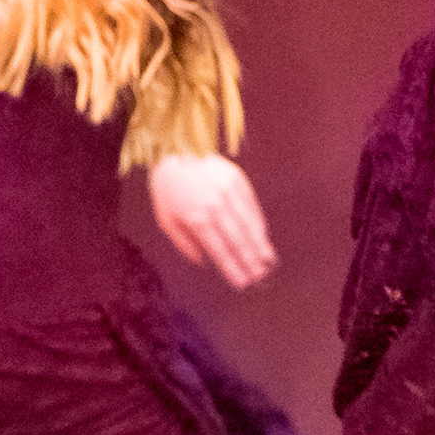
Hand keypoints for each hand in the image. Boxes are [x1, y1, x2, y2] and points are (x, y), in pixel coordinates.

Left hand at [149, 152, 276, 287]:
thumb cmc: (169, 190)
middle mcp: (215, 206)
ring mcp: (228, 191)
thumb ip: (186, 245)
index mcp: (196, 218)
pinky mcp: (237, 180)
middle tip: (260, 276)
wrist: (174, 151)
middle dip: (250, 261)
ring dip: (259, 245)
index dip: (232, 269)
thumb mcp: (167, 220)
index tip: (242, 283)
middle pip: (238, 240)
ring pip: (249, 224)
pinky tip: (262, 236)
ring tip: (267, 260)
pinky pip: (251, 206)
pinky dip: (258, 223)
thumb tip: (207, 263)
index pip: (220, 251)